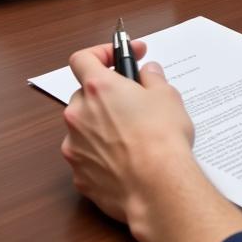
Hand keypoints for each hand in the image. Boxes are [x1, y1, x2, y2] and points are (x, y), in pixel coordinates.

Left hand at [61, 40, 241, 241]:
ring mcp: (75, 147)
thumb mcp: (167, 96)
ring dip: (101, 126)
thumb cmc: (162, 138)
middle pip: (83, 95)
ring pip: (83, 128)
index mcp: (98, 88)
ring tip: (131, 136)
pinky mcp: (79, 176)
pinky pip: (87, 158)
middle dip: (104, 96)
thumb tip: (147, 73)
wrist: (158, 188)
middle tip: (131, 101)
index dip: (100, 54)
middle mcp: (79, 115)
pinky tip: (126, 161)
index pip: (82, 59)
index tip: (117, 57)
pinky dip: (101, 155)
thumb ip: (152, 78)